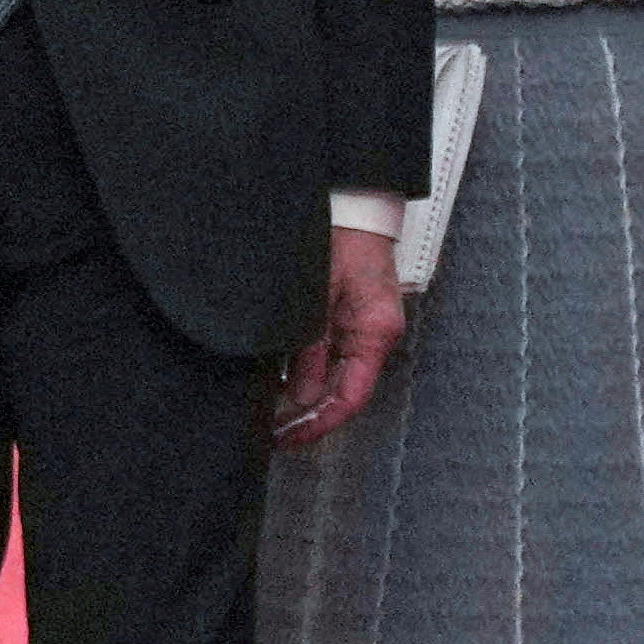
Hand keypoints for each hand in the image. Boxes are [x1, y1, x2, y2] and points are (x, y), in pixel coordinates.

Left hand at [274, 224, 407, 446]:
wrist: (353, 204)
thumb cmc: (340, 239)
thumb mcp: (315, 296)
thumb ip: (310, 347)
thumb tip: (300, 396)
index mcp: (375, 333)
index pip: (351, 397)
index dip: (319, 424)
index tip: (288, 438)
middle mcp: (375, 336)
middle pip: (344, 391)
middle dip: (309, 414)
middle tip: (270, 430)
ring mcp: (365, 328)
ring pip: (335, 376)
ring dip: (304, 393)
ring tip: (269, 409)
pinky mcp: (351, 318)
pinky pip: (331, 356)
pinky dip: (306, 370)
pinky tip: (280, 377)